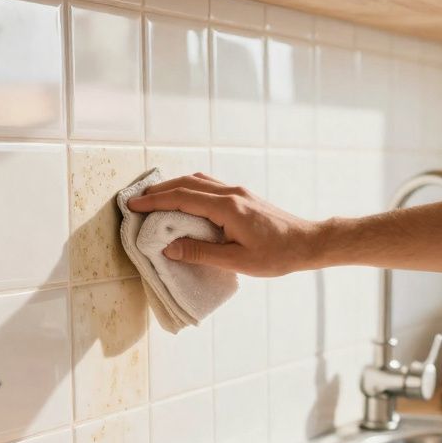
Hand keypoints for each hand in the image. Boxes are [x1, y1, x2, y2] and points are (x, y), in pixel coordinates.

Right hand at [124, 172, 322, 276]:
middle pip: (186, 183)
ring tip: (154, 198)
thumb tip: (169, 248)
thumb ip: (201, 253)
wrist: (308, 243)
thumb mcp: (237, 261)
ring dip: (173, 186)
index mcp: (227, 207)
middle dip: (158, 190)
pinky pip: (209, 186)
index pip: (181, 198)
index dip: (154, 202)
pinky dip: (189, 189)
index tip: (133, 206)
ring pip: (197, 181)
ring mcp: (238, 192)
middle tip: (136, 200)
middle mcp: (231, 193)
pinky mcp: (243, 196)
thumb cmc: (277, 255)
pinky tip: (183, 200)